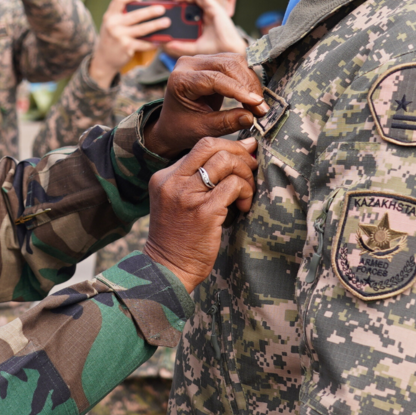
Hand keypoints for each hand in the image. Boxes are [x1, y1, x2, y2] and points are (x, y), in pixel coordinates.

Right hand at [88, 0, 168, 87]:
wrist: (103, 59)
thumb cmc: (112, 39)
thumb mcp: (111, 25)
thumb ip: (123, 16)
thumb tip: (148, 10)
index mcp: (110, 15)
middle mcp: (113, 24)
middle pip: (136, 14)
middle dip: (151, 11)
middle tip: (162, 9)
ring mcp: (119, 36)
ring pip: (142, 29)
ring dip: (156, 25)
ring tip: (166, 22)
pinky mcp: (126, 47)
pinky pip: (144, 43)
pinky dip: (153, 42)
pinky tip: (160, 41)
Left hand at [144, 53, 267, 158]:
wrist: (173, 124)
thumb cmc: (183, 128)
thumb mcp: (203, 130)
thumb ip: (226, 123)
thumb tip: (251, 116)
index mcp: (180, 80)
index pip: (213, 79)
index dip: (238, 90)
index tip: (257, 104)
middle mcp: (189, 64)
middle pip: (226, 65)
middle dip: (248, 86)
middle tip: (261, 108)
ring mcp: (200, 60)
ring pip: (234, 61)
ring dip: (250, 82)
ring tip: (258, 105)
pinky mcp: (212, 62)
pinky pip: (235, 63)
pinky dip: (247, 79)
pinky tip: (253, 96)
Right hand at [145, 137, 258, 291]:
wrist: (167, 268)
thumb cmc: (179, 237)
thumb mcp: (176, 202)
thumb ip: (195, 181)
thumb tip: (233, 156)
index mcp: (164, 177)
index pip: (200, 146)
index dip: (228, 146)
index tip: (245, 154)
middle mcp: (173, 182)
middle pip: (212, 146)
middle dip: (239, 153)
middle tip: (251, 168)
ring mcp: (187, 196)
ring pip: (225, 162)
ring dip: (245, 174)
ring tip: (246, 191)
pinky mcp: (204, 211)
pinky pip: (234, 186)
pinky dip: (245, 192)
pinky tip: (243, 206)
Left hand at [160, 0, 247, 56]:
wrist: (227, 50)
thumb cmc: (214, 48)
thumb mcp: (194, 46)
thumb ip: (182, 45)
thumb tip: (168, 45)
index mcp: (201, 21)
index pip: (189, 10)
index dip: (180, 6)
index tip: (168, 5)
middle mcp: (206, 14)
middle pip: (193, 1)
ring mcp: (211, 10)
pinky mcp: (216, 9)